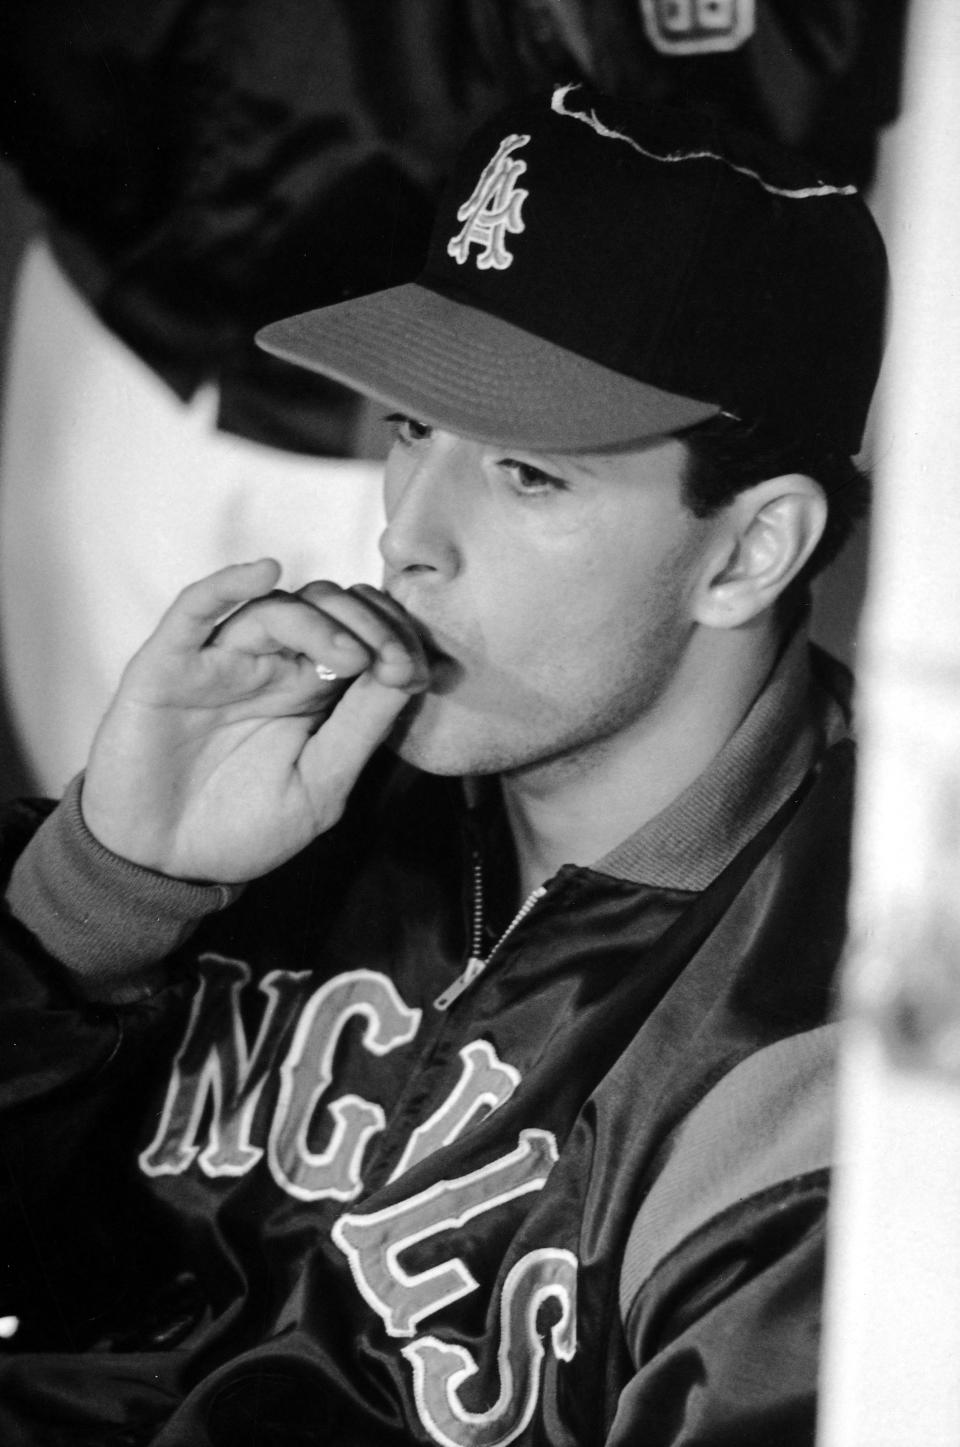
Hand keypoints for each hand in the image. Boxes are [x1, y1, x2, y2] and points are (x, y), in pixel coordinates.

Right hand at [81, 559, 430, 881]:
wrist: (164, 866)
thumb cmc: (242, 829)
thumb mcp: (322, 786)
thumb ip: (361, 729)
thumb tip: (409, 673)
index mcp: (310, 691)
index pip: (362, 636)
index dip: (395, 640)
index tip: (419, 672)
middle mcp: (269, 666)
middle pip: (325, 608)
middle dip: (370, 624)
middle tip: (394, 660)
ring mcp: (219, 662)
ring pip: (274, 607)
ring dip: (321, 620)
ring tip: (351, 658)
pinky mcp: (169, 666)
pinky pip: (194, 610)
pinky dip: (227, 583)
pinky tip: (264, 571)